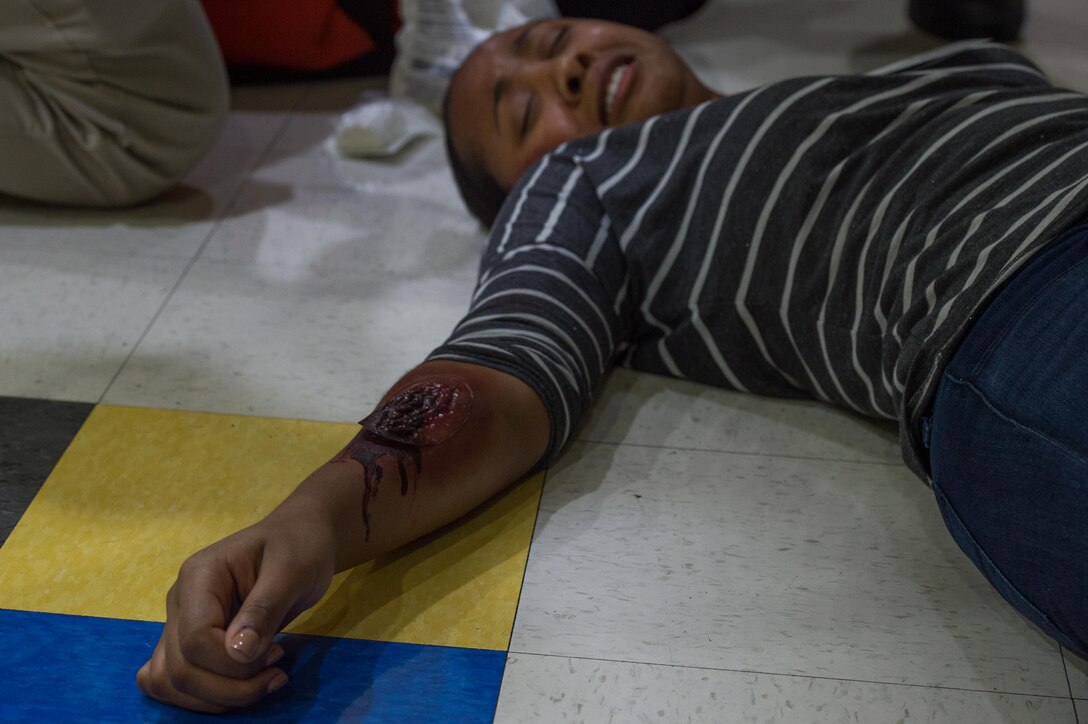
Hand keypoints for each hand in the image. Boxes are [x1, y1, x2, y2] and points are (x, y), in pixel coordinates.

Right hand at [136, 513, 335, 712]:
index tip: (276, 654)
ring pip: (168, 682)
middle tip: (278, 674)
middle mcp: (180, 601)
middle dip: (230, 688)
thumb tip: (238, 654)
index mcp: (199, 576)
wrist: (299, 539)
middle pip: (180, 669)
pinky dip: (203, 696)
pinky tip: (241, 685)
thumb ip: (264, 609)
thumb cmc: (299, 547)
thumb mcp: (292, 570)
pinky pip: (172, 681)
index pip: (195, 639)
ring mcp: (178, 622)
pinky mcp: (188, 641)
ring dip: (216, 698)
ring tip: (264, 681)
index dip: (232, 665)